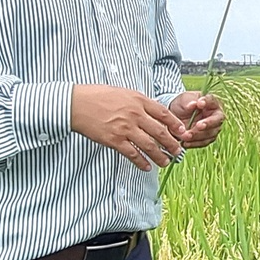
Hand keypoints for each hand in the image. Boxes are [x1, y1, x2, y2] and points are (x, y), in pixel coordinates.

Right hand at [71, 85, 186, 170]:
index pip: (164, 114)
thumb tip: (154, 111)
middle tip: (178, 152)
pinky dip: (141, 162)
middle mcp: (135, 115)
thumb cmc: (98, 96)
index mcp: (138, 101)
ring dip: (160, 156)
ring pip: (149, 146)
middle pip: (160, 132)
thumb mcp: (124, 93)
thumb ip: (140, 103)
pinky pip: (132, 154)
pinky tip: (146, 167)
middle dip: (172, 144)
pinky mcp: (114, 140)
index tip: (183, 132)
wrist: (76, 104)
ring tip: (165, 163)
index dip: (176, 125)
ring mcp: (125, 128)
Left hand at [172, 90, 224, 147]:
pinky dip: (194, 143)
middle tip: (198, 125)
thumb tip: (193, 104)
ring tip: (185, 135)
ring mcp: (213, 128)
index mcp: (211, 102)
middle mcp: (215, 116)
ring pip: (210, 133)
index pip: (212, 100)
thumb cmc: (182, 106)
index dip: (208, 102)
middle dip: (207, 124)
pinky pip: (203, 142)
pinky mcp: (207, 138)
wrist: (176, 118)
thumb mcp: (182, 101)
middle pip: (216, 120)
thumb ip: (188, 102)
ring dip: (198, 135)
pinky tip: (184, 143)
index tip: (199, 103)